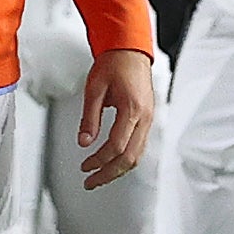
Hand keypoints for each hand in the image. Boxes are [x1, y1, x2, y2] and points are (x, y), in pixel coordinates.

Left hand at [75, 48, 156, 188]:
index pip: (116, 146)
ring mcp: (148, 120)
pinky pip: (139, 146)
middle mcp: (145, 117)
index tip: (85, 166)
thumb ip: (89, 118)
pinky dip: (126, 159)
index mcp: (132, 109)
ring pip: (137, 155)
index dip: (99, 161)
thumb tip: (84, 142)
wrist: (129, 51)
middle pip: (130, 158)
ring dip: (118, 170)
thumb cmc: (114, 64)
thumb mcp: (94, 89)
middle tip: (91, 182)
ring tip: (100, 177)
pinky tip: (113, 163)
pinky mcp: (147, 120)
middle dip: (109, 174)